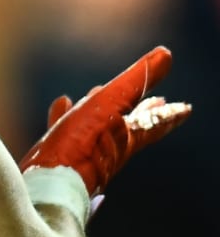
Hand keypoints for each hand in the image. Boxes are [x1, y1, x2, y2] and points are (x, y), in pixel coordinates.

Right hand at [19, 46, 190, 199]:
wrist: (49, 182)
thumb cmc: (81, 145)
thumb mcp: (111, 106)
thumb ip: (136, 81)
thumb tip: (165, 54)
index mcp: (127, 136)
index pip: (155, 122)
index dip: (170, 114)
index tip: (186, 109)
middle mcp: (109, 145)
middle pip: (131, 126)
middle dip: (141, 112)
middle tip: (157, 102)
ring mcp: (85, 151)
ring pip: (97, 125)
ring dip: (102, 109)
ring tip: (95, 92)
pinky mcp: (60, 154)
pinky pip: (66, 129)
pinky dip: (66, 114)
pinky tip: (59, 105)